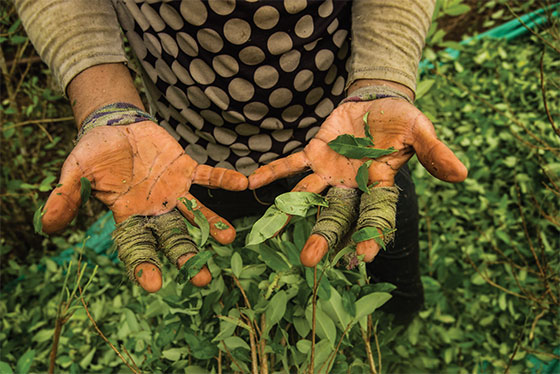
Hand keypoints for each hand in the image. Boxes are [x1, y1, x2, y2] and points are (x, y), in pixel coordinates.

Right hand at [41, 121, 247, 290]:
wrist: (115, 127)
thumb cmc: (94, 153)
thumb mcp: (77, 171)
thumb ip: (67, 196)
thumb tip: (46, 225)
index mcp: (129, 216)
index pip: (137, 246)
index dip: (144, 264)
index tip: (155, 284)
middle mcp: (156, 210)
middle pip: (173, 238)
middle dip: (188, 257)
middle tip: (203, 278)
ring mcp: (174, 191)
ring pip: (197, 214)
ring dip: (213, 225)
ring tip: (230, 238)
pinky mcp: (186, 169)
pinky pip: (207, 177)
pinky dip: (223, 180)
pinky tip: (242, 184)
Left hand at [249, 97, 466, 265]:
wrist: (377, 103)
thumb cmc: (402, 120)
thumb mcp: (420, 131)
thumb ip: (434, 152)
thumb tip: (462, 175)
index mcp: (379, 183)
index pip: (375, 214)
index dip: (369, 234)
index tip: (361, 257)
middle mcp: (352, 184)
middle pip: (337, 214)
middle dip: (324, 236)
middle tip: (309, 260)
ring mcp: (330, 171)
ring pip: (309, 195)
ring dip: (292, 212)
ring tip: (270, 233)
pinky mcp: (314, 154)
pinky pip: (291, 164)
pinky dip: (273, 171)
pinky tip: (252, 182)